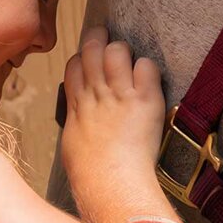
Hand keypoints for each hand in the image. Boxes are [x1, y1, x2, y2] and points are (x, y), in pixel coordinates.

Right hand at [60, 25, 165, 181]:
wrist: (111, 184)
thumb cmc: (91, 174)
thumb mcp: (73, 143)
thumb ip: (78, 123)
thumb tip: (82, 121)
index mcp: (78, 105)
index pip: (74, 64)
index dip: (83, 58)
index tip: (91, 62)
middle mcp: (97, 94)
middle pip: (92, 48)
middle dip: (100, 38)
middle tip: (109, 40)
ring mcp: (120, 95)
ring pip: (117, 51)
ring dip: (124, 50)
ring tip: (131, 61)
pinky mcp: (145, 100)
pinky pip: (146, 66)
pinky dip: (148, 68)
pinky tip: (149, 79)